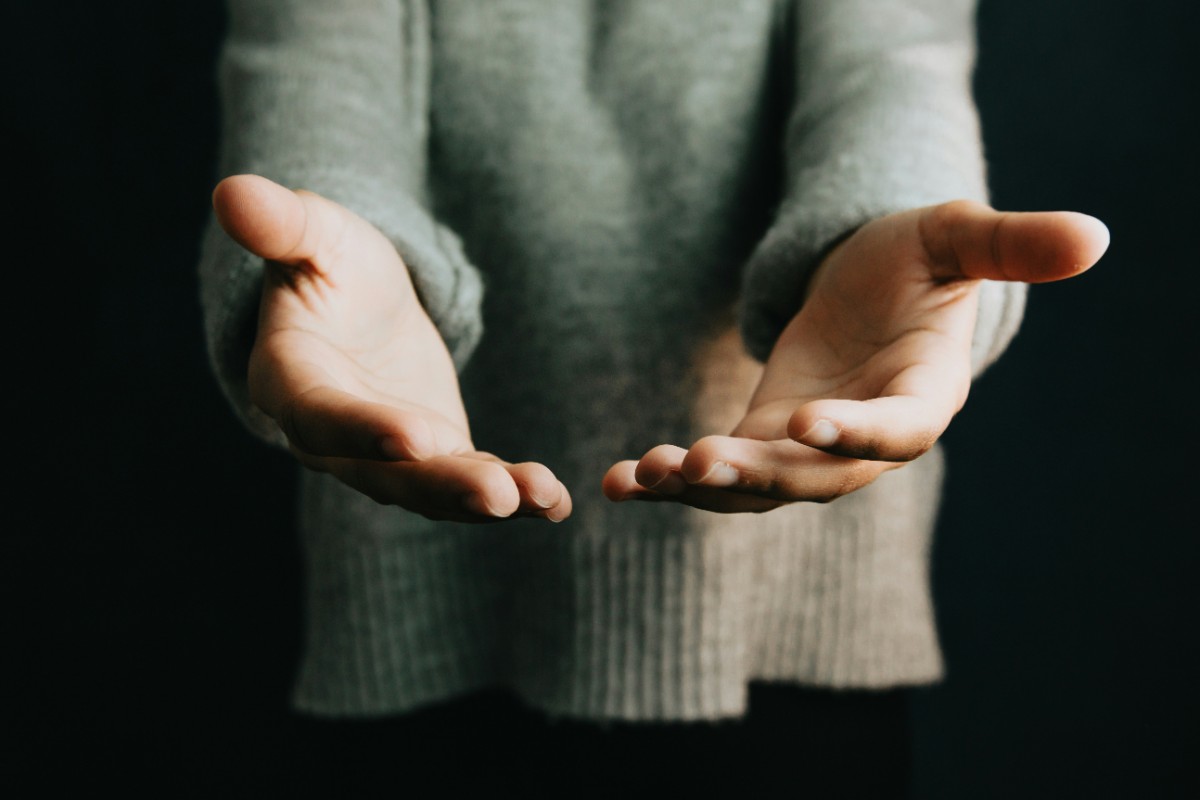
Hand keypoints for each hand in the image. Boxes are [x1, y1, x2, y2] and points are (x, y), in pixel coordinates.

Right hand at [212, 174, 570, 522]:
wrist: (364, 300)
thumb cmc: (332, 261)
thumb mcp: (315, 234)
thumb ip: (281, 224)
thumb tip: (230, 191)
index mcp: (292, 380)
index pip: (323, 416)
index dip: (365, 430)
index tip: (419, 439)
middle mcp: (333, 435)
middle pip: (383, 474)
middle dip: (442, 486)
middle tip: (499, 495)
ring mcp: (384, 456)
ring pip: (431, 489)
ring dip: (484, 498)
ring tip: (543, 497)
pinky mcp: (432, 458)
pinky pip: (468, 482)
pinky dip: (513, 496)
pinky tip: (556, 502)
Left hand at [603, 200, 1108, 511]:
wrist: (871, 278)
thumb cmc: (917, 255)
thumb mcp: (954, 236)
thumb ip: (1009, 243)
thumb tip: (1097, 236)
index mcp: (923, 398)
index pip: (898, 430)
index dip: (859, 432)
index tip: (811, 422)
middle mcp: (866, 441)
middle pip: (815, 477)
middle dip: (757, 475)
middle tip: (697, 462)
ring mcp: (810, 448)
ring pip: (758, 487)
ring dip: (703, 487)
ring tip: (644, 473)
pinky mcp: (763, 440)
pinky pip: (718, 471)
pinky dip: (671, 480)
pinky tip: (618, 481)